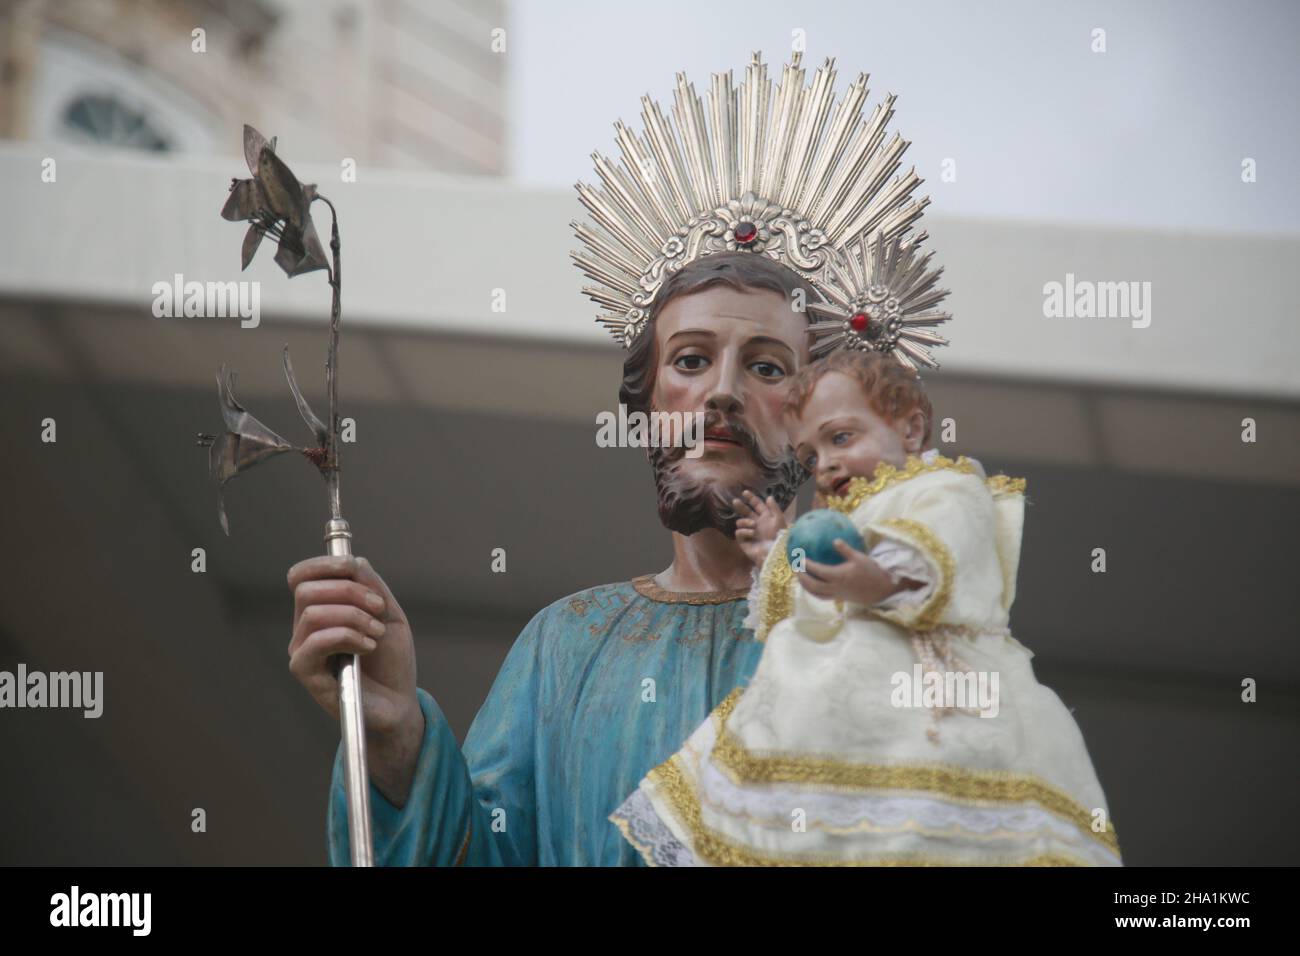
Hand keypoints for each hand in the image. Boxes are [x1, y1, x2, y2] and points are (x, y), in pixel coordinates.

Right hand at [287, 556, 422, 802]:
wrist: (398, 702)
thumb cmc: (391, 661)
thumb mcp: (388, 613)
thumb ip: (371, 585)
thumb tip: (352, 560)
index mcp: (321, 610)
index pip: (302, 576)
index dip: (324, 564)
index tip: (354, 565)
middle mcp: (305, 629)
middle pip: (307, 589)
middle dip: (350, 591)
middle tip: (379, 609)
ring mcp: (303, 651)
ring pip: (313, 614)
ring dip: (354, 616)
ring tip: (376, 633)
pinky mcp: (305, 673)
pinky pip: (315, 642)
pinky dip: (348, 636)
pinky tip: (367, 647)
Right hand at [733, 490, 787, 566]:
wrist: (775, 552)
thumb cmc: (779, 536)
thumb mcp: (779, 520)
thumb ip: (774, 508)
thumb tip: (769, 497)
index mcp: (765, 517)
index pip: (757, 505)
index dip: (751, 498)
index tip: (744, 492)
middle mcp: (756, 524)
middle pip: (745, 512)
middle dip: (740, 506)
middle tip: (735, 501)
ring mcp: (749, 532)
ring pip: (740, 521)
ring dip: (745, 521)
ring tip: (753, 525)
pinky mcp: (744, 541)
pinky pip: (739, 533)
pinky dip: (744, 531)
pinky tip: (751, 533)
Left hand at [798, 539, 904, 605]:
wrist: (882, 590)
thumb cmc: (872, 571)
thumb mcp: (860, 557)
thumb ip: (846, 549)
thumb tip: (834, 540)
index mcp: (839, 576)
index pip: (818, 571)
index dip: (807, 565)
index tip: (799, 558)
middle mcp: (836, 587)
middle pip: (813, 585)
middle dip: (802, 577)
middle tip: (795, 568)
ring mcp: (837, 594)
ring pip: (816, 593)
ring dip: (806, 586)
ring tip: (800, 578)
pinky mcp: (840, 598)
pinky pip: (823, 597)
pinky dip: (814, 592)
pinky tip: (812, 586)